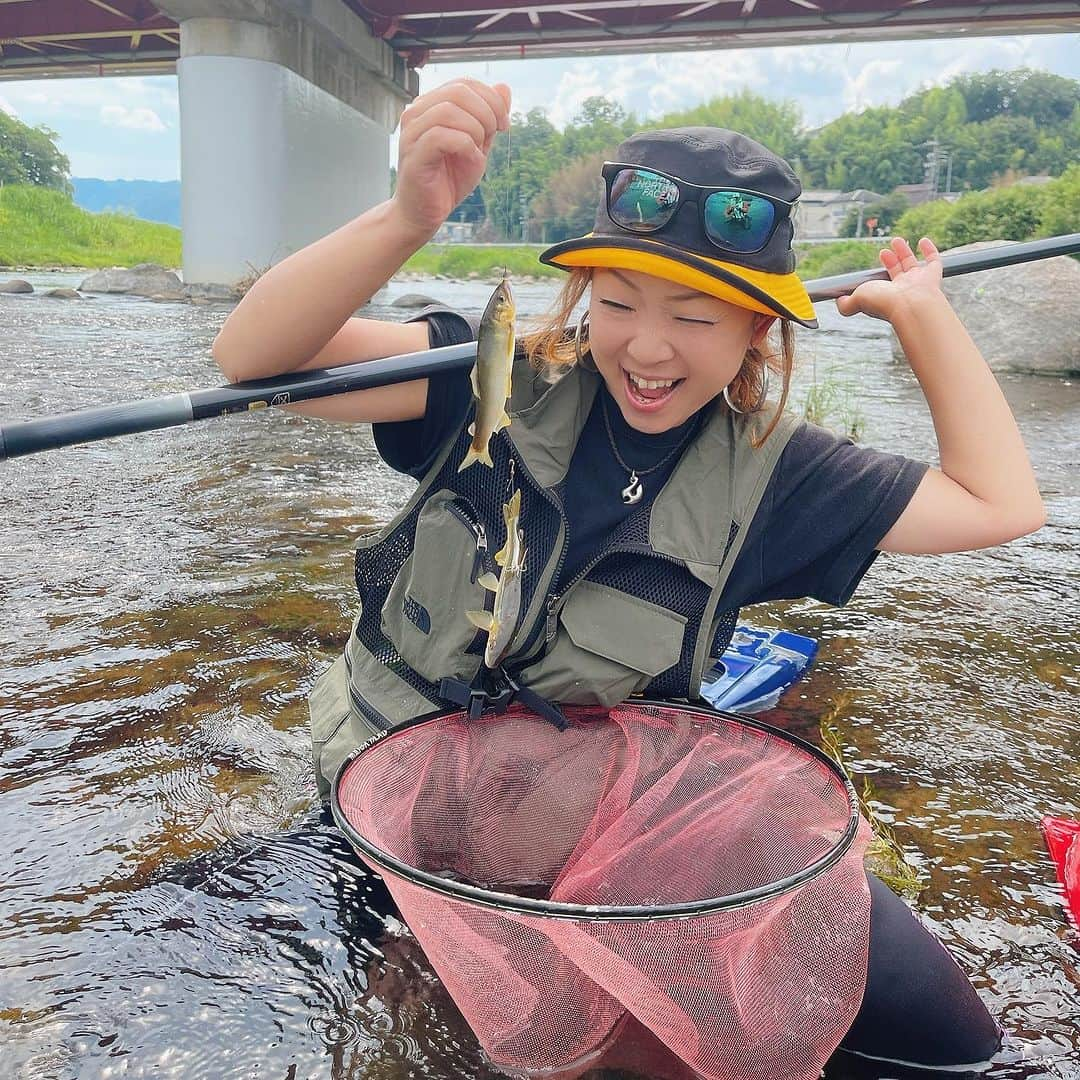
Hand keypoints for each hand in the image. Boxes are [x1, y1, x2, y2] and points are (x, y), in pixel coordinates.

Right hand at [392, 78, 510, 239]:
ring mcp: (412, 132)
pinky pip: (441, 136)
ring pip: (449, 110)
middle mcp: (416, 113)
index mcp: (431, 106)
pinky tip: (470, 159)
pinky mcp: (413, 154)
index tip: (504, 125)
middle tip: (493, 136)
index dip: (491, 99)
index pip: (464, 83)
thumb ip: (489, 117)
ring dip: (475, 129)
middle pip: (458, 91)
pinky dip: (465, 146)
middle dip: (486, 112)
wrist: (425, 213)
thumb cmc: (448, 180)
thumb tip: (504, 87)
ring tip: (478, 150)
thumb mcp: (477, 144)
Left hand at [836, 237, 943, 322]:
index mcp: (887, 294)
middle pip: (897, 271)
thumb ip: (846, 303)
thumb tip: (839, 301)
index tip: (878, 255)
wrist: (910, 306)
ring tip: (896, 240)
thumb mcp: (857, 299)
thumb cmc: (884, 303)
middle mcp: (903, 288)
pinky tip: (923, 240)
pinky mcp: (933, 276)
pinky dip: (929, 250)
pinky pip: (933, 261)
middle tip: (884, 251)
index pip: (883, 282)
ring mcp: (919, 282)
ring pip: (912, 264)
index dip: (878, 271)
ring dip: (904, 252)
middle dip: (890, 260)